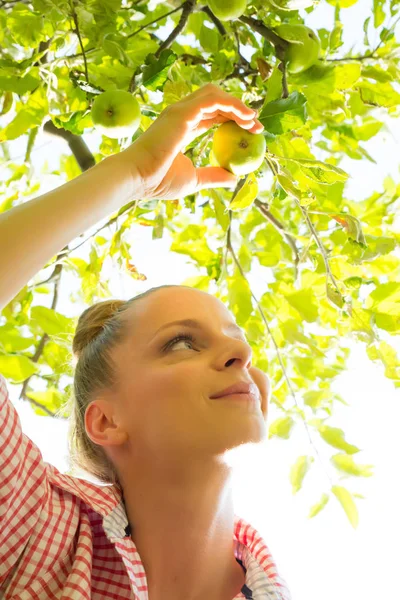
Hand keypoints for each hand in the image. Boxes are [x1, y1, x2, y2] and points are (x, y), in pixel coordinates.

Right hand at [120, 83, 263, 200]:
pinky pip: (214, 99)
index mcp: (182, 128)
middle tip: (256, 126)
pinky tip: (246, 118)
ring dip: (237, 104)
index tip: (251, 132)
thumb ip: (213, 175)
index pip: (212, 115)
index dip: (233, 119)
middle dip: (239, 110)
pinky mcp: (183, 112)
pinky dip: (233, 104)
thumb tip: (234, 178)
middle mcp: (181, 115)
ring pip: (215, 94)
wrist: (137, 179)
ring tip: (253, 121)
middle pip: (216, 100)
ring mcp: (181, 111)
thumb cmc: (158, 181)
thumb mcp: (194, 179)